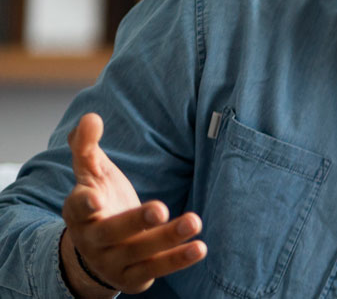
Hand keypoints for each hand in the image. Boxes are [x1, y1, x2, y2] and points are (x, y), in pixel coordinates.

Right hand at [60, 113, 205, 297]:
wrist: (97, 253)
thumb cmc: (100, 203)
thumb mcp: (92, 174)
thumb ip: (87, 147)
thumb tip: (91, 118)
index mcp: (78, 212)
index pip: (77, 208)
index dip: (84, 204)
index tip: (95, 198)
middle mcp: (93, 240)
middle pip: (112, 232)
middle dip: (135, 221)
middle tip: (160, 208)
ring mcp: (112, 261)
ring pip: (139, 252)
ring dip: (167, 239)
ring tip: (194, 221)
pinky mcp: (133, 277)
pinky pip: (156, 270)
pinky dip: (178, 260)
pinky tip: (200, 247)